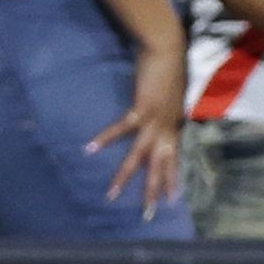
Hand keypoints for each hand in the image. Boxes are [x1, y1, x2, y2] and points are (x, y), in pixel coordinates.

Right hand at [90, 27, 186, 215]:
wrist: (168, 47)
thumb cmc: (168, 65)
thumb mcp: (172, 92)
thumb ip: (167, 106)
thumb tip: (164, 110)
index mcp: (173, 125)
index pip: (174, 159)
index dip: (172, 179)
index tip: (172, 200)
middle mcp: (167, 127)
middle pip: (159, 166)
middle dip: (154, 191)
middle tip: (149, 215)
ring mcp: (155, 120)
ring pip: (139, 156)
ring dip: (125, 176)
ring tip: (111, 194)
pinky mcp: (142, 108)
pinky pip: (122, 128)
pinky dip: (106, 137)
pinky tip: (90, 147)